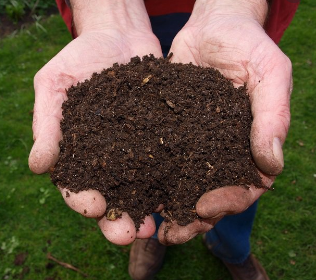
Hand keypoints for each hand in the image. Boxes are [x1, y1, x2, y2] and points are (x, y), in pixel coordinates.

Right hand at [29, 0, 162, 244]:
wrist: (118, 36)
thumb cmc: (80, 58)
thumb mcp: (55, 84)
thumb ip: (47, 124)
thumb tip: (38, 166)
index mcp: (80, 151)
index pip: (77, 185)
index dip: (83, 200)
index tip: (94, 207)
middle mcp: (110, 157)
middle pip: (113, 196)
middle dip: (119, 218)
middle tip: (129, 233)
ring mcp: (139, 149)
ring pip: (143, 187)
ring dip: (148, 209)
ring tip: (157, 225)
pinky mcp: (162, 137)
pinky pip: (169, 161)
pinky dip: (174, 180)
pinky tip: (182, 193)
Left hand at [157, 0, 291, 244]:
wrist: (214, 26)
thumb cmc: (248, 46)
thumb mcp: (270, 74)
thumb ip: (273, 116)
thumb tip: (272, 164)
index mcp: (249, 145)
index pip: (245, 186)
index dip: (227, 202)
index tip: (204, 209)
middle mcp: (221, 150)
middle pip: (210, 194)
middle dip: (192, 217)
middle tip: (170, 234)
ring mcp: (195, 142)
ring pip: (182, 183)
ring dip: (167, 206)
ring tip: (147, 224)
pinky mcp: (171, 130)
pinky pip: (160, 157)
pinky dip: (148, 176)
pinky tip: (133, 189)